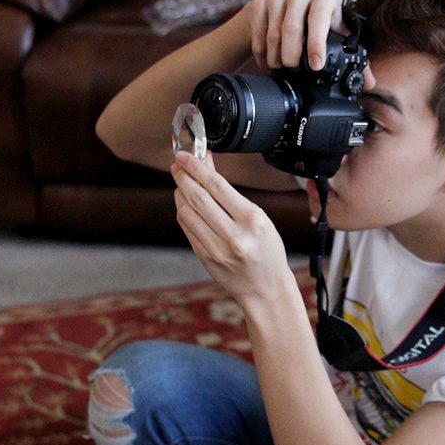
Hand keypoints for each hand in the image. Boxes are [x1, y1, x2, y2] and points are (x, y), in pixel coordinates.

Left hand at [171, 150, 294, 309]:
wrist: (266, 289)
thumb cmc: (267, 251)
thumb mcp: (259, 217)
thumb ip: (231, 194)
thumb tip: (208, 166)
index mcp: (252, 220)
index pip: (217, 186)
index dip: (197, 168)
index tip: (185, 156)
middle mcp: (234, 235)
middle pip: (199, 198)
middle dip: (183, 177)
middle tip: (177, 164)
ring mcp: (217, 249)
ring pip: (188, 213)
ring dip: (180, 193)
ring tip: (180, 182)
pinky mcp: (205, 258)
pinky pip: (187, 228)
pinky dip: (183, 211)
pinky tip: (184, 203)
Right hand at [242, 0, 339, 71]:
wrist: (280, 14)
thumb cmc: (309, 26)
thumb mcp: (328, 30)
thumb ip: (336, 43)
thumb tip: (342, 64)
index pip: (319, 17)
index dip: (316, 44)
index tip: (315, 65)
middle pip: (291, 28)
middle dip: (292, 56)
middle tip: (294, 68)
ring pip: (273, 35)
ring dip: (276, 58)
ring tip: (280, 66)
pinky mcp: (258, 4)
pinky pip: (258, 36)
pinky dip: (262, 54)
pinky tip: (266, 60)